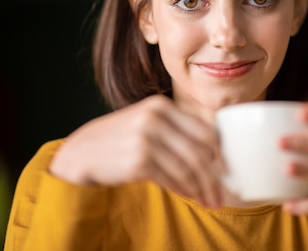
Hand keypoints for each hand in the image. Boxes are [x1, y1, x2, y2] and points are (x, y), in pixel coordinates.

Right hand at [50, 95, 221, 206]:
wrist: (80, 153)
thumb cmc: (118, 140)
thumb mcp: (145, 123)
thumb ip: (174, 130)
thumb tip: (212, 154)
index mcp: (161, 106)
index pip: (205, 130)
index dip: (220, 153)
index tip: (227, 170)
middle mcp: (155, 118)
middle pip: (200, 152)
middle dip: (215, 177)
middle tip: (221, 194)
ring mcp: (146, 139)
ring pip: (188, 168)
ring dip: (201, 188)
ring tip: (209, 200)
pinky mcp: (138, 161)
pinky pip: (172, 179)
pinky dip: (184, 190)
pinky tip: (189, 196)